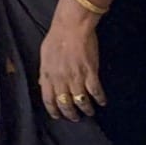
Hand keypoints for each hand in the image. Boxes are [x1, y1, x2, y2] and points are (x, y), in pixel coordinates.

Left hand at [39, 0, 105, 120]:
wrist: (71, 26)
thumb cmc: (57, 38)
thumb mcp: (44, 55)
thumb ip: (44, 72)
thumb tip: (43, 84)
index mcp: (48, 74)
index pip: (48, 99)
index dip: (53, 110)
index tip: (57, 115)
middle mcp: (61, 79)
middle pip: (65, 103)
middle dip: (70, 114)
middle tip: (74, 118)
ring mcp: (76, 76)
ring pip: (81, 101)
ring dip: (86, 109)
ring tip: (89, 112)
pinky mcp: (90, 72)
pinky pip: (95, 91)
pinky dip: (100, 99)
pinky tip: (102, 101)